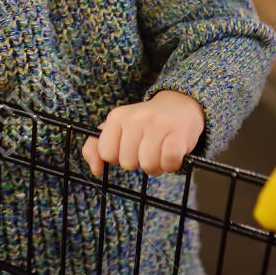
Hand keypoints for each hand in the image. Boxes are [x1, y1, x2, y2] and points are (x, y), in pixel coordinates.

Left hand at [81, 90, 204, 177]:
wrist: (180, 104)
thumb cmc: (145, 123)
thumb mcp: (117, 128)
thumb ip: (96, 147)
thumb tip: (95, 170)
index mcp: (116, 116)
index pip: (106, 153)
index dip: (119, 156)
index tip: (130, 146)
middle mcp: (135, 118)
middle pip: (127, 163)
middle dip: (139, 162)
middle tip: (149, 148)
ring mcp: (157, 124)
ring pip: (148, 165)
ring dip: (157, 166)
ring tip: (161, 151)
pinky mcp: (178, 133)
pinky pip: (169, 162)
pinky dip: (171, 165)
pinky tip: (173, 153)